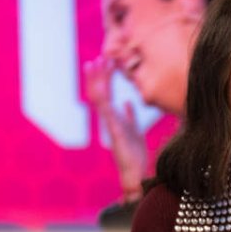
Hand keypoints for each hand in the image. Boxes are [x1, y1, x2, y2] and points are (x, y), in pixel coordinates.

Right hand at [85, 56, 147, 200]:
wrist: (135, 173)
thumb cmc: (134, 154)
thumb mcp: (134, 129)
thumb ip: (130, 116)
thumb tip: (129, 103)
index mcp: (113, 116)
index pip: (107, 92)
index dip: (106, 76)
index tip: (107, 60)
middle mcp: (108, 119)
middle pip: (99, 92)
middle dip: (98, 75)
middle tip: (99, 57)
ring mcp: (109, 124)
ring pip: (98, 98)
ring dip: (96, 81)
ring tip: (96, 65)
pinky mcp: (113, 131)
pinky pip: (106, 112)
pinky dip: (102, 98)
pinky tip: (102, 86)